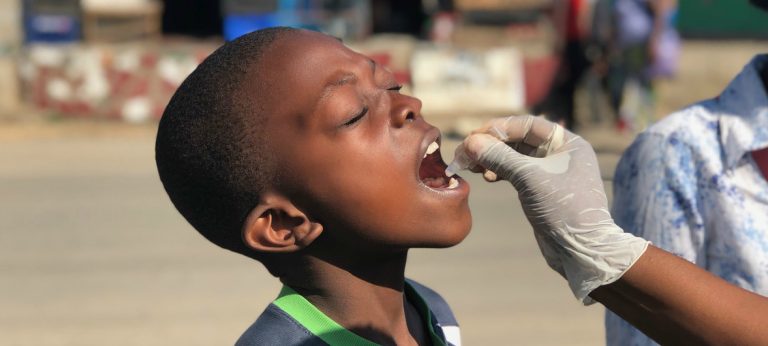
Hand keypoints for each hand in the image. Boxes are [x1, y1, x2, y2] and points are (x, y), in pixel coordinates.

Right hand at [454, 115, 648, 302]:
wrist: (580, 250)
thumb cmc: (563, 209)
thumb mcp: (529, 178)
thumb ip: (500, 157)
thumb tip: (471, 142)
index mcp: (567, 143)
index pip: (527, 125)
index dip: (500, 128)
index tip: (475, 137)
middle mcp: (559, 154)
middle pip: (518, 140)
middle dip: (491, 145)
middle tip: (466, 152)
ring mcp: (550, 172)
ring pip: (514, 157)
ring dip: (492, 159)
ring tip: (472, 166)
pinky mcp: (540, 190)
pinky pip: (515, 173)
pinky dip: (498, 172)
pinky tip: (486, 177)